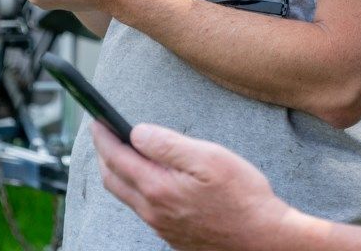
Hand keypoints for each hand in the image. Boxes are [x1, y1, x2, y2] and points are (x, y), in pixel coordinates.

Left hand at [92, 122, 299, 250]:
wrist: (262, 239)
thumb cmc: (242, 197)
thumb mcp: (209, 158)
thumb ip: (168, 144)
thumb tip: (137, 133)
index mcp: (158, 188)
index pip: (117, 158)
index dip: (104, 137)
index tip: (97, 121)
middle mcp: (154, 211)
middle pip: (114, 180)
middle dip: (105, 155)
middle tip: (105, 135)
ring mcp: (162, 226)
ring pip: (128, 197)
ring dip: (119, 173)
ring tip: (124, 153)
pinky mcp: (173, 235)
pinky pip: (144, 210)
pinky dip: (137, 189)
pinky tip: (151, 180)